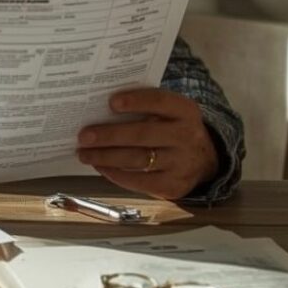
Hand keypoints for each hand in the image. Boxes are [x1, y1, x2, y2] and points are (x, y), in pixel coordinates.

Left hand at [76, 89, 218, 199]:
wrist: (203, 159)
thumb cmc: (172, 128)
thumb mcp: (169, 112)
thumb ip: (144, 106)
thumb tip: (100, 107)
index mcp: (184, 111)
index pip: (159, 102)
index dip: (136, 101)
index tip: (111, 102)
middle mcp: (186, 136)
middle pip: (143, 134)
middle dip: (110, 135)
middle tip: (84, 136)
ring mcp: (181, 163)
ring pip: (138, 159)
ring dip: (106, 157)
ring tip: (84, 154)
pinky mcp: (173, 185)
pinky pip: (140, 181)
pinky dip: (116, 174)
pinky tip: (100, 166)